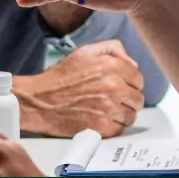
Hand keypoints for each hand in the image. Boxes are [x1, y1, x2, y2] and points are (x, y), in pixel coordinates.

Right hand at [14, 39, 143, 137]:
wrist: (40, 101)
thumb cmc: (60, 78)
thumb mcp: (84, 52)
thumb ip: (111, 49)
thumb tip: (131, 62)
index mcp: (112, 67)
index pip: (138, 78)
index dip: (129, 83)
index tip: (121, 86)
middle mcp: (114, 87)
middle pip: (138, 98)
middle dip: (127, 99)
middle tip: (114, 100)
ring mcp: (109, 108)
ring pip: (131, 115)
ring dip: (122, 114)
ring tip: (107, 110)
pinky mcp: (103, 127)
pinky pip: (121, 128)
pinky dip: (113, 126)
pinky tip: (102, 119)